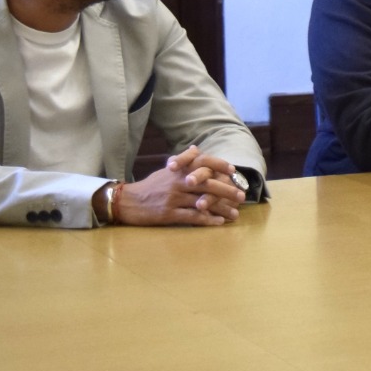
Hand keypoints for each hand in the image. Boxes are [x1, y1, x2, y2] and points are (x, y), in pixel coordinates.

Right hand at [118, 145, 246, 225]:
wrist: (128, 202)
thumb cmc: (151, 186)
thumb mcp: (166, 171)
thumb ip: (183, 160)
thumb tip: (196, 148)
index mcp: (178, 170)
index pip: (202, 162)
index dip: (219, 165)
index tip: (233, 171)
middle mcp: (177, 182)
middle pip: (207, 184)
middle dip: (227, 190)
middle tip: (242, 196)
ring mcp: (174, 198)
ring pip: (203, 202)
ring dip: (221, 208)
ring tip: (235, 214)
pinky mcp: (169, 214)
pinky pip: (192, 217)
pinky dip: (208, 219)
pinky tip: (219, 222)